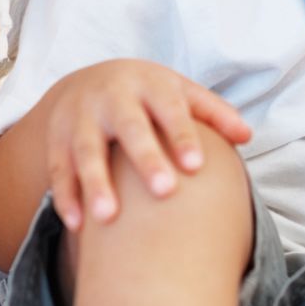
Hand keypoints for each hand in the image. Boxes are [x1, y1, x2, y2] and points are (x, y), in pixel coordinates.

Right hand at [44, 60, 250, 229]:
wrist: (88, 80)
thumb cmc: (149, 96)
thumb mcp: (179, 93)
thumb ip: (213, 113)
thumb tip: (248, 136)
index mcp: (149, 84)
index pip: (169, 109)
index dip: (182, 136)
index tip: (196, 166)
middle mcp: (112, 97)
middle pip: (128, 126)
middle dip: (144, 157)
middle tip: (164, 191)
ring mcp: (80, 117)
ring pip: (86, 150)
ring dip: (95, 182)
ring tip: (108, 218)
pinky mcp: (56, 138)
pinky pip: (59, 169)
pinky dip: (65, 196)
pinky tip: (77, 225)